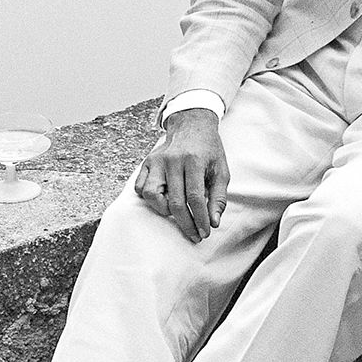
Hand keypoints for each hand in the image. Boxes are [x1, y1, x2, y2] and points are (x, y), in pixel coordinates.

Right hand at [134, 107, 229, 242]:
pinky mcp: (146, 163)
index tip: (205, 232)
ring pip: (152, 196)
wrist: (192, 126)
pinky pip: (141, 188)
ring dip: (165, 211)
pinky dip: (151, 199)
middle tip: (195, 235)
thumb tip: (214, 222)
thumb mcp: (221, 170)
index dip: (200, 219)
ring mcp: (156, 161)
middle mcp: (172, 161)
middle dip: (186, 223)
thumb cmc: (209, 151)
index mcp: (193, 161)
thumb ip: (218, 197)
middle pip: (174, 202)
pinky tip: (164, 201)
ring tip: (178, 213)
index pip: (194, 198)